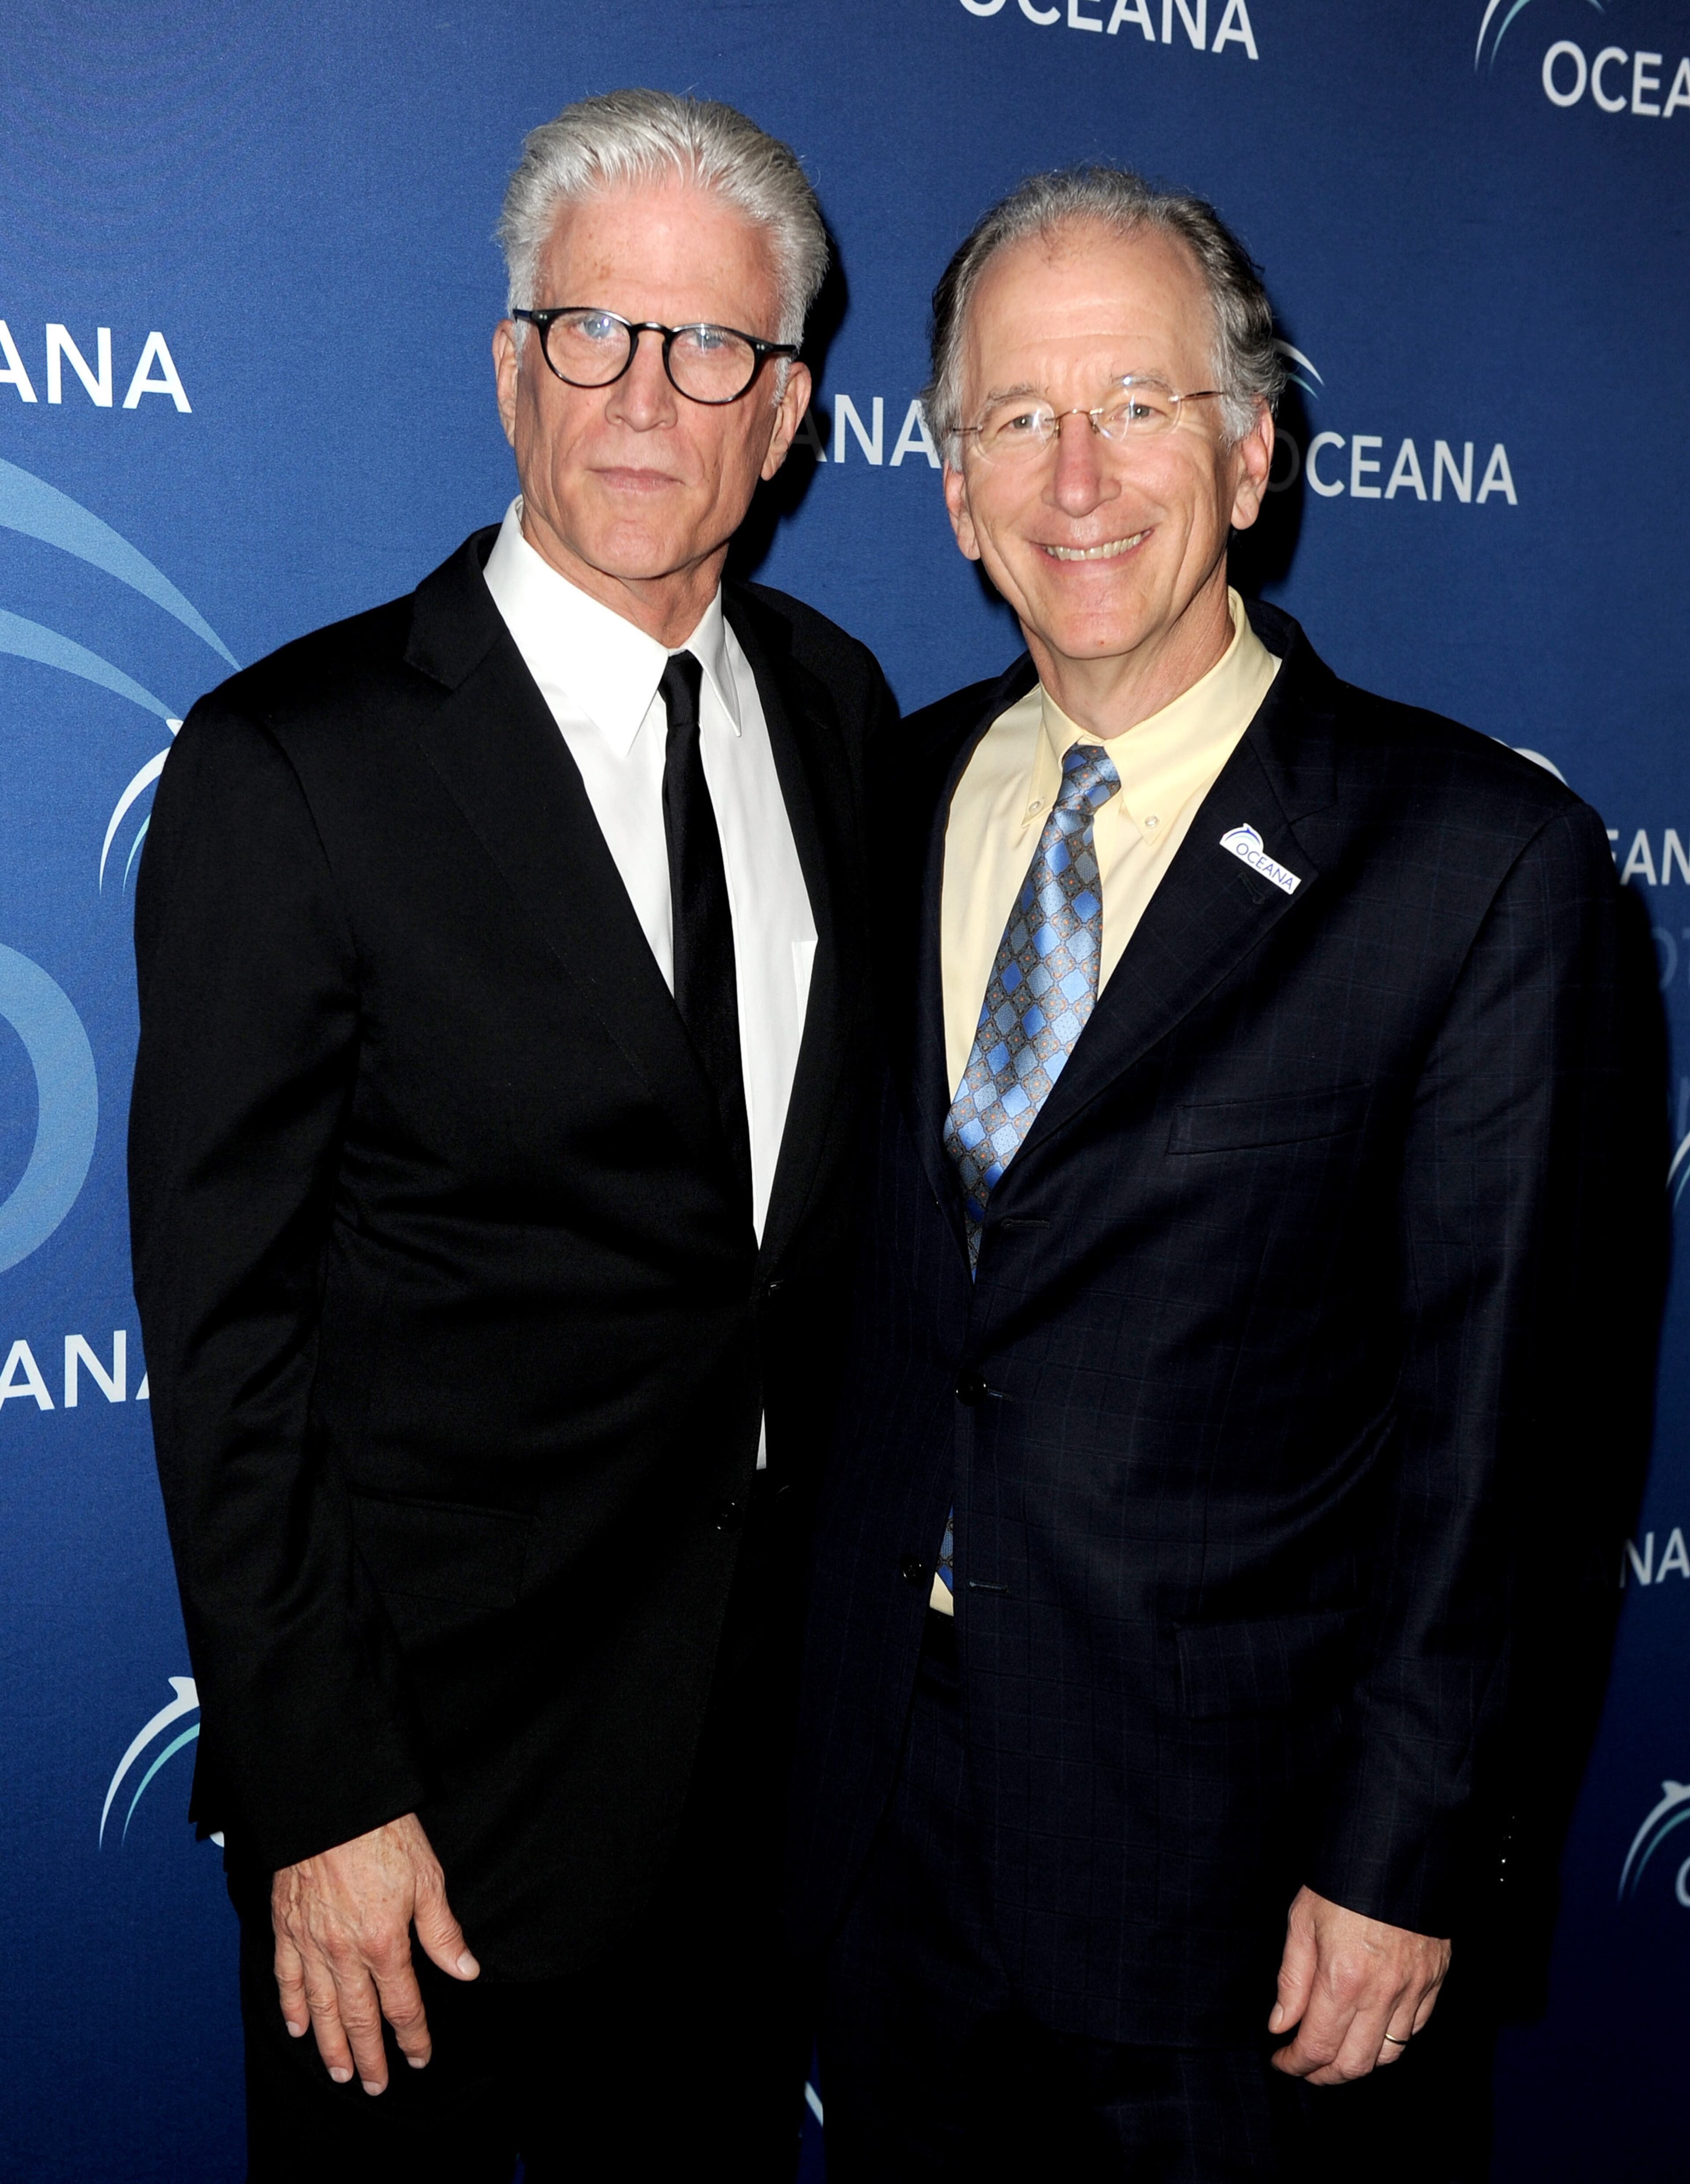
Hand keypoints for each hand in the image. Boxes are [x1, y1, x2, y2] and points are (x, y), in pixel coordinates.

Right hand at [271, 1811, 478, 2094]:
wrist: (333, 1803)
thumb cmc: (384, 1834)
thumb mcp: (428, 1879)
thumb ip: (443, 1932)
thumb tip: (465, 1970)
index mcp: (384, 1942)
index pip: (402, 2004)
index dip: (413, 2035)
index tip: (420, 2057)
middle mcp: (344, 1952)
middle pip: (358, 2018)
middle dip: (369, 2057)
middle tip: (375, 2085)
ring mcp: (311, 1942)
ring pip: (320, 2008)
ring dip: (330, 2045)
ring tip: (339, 2072)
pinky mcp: (287, 1927)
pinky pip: (286, 1977)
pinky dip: (291, 2006)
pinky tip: (297, 2027)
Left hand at [1268, 1884, 1449, 2083]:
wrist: (1395, 1851)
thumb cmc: (1342, 1880)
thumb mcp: (1302, 1921)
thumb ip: (1291, 1979)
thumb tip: (1280, 2024)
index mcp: (1342, 1979)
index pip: (1317, 2046)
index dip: (1295, 2063)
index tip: (1282, 2061)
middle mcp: (1381, 1993)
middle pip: (1353, 2064)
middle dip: (1324, 2075)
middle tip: (1305, 2067)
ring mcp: (1412, 1990)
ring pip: (1387, 2056)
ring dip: (1358, 2065)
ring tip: (1336, 2056)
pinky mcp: (1434, 1982)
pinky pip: (1414, 2031)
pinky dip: (1390, 2043)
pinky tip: (1371, 2033)